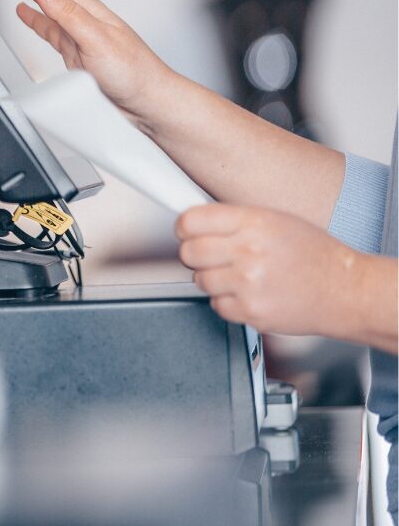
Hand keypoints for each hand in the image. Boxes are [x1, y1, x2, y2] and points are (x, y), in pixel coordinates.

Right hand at [0, 0, 176, 126]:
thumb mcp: (98, 42)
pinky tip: (21, 12)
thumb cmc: (133, 74)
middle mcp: (78, 14)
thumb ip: (68, 15)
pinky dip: (30, 17)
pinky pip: (46, 27)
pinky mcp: (74, 51)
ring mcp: (75, 32)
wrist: (147, 103)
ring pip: (38, 0)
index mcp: (84, 7)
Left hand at [176, 203, 354, 335]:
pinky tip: (247, 294)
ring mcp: (248, 283)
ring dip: (212, 279)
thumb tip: (194, 222)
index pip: (191, 221)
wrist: (346, 291)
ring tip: (237, 276)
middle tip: (210, 257)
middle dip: (194, 255)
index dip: (184, 228)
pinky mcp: (251, 311)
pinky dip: (226, 302)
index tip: (186, 232)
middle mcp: (248, 251)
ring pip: (200, 280)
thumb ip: (234, 220)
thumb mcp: (275, 220)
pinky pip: (216, 305)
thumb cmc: (314, 255)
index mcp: (253, 222)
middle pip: (188, 252)